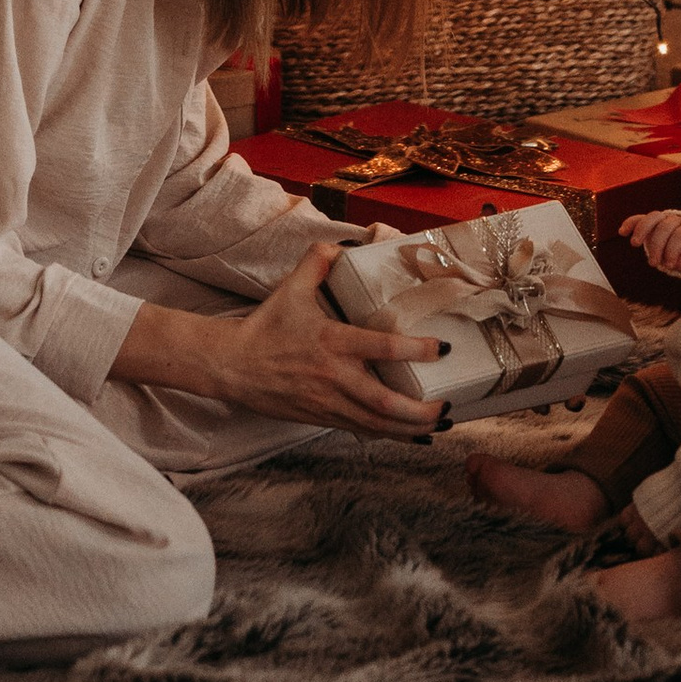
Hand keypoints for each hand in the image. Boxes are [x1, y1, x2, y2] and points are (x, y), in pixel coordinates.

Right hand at [114, 243, 444, 435]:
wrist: (233, 366)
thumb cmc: (266, 326)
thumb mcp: (291, 287)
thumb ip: (318, 260)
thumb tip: (342, 244)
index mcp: (330, 340)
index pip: (381, 347)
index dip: (416, 350)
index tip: (443, 348)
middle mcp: (333, 376)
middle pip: (383, 401)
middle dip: (419, 410)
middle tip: (447, 407)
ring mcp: (327, 402)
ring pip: (375, 424)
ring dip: (410, 429)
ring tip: (440, 426)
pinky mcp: (321, 417)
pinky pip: (361, 431)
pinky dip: (389, 437)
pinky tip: (412, 437)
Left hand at [625, 207, 680, 279]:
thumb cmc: (680, 256)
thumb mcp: (663, 254)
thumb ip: (654, 249)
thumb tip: (649, 251)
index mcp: (657, 226)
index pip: (642, 219)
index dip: (631, 223)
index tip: (621, 233)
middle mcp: (667, 221)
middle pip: (652, 217)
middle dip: (641, 229)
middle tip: (634, 244)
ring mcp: (680, 224)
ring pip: (664, 228)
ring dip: (657, 247)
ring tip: (654, 263)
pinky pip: (678, 237)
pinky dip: (671, 252)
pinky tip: (670, 264)